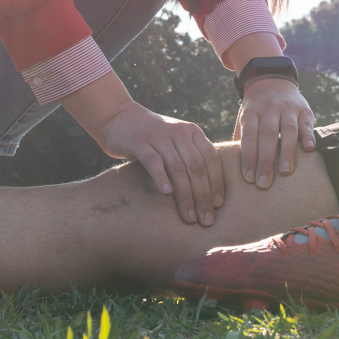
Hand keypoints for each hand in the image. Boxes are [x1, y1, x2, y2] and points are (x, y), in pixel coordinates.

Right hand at [98, 102, 223, 225]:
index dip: (217, 183)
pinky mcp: (139, 142)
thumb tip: (210, 194)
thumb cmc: (153, 138)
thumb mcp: (176, 141)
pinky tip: (167, 194)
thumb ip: (191, 157)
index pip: (211, 159)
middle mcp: (179, 132)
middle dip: (203, 196)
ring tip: (189, 217)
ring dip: (185, 196)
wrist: (119, 117)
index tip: (218, 206)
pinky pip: (153, 162)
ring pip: (178, 168)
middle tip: (206, 220)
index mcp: (192, 132)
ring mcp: (159, 136)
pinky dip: (162, 178)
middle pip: (196, 167)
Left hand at [233, 76, 316, 189]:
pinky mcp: (304, 110)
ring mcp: (288, 108)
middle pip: (268, 136)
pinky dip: (308, 136)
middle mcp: (269, 108)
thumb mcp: (244, 116)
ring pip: (288, 130)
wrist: (272, 79)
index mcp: (252, 112)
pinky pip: (306, 124)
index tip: (248, 178)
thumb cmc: (256, 108)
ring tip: (285, 172)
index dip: (248, 158)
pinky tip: (308, 150)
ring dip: (287, 152)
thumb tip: (232, 164)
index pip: (249, 136)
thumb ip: (241, 137)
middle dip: (265, 161)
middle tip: (264, 183)